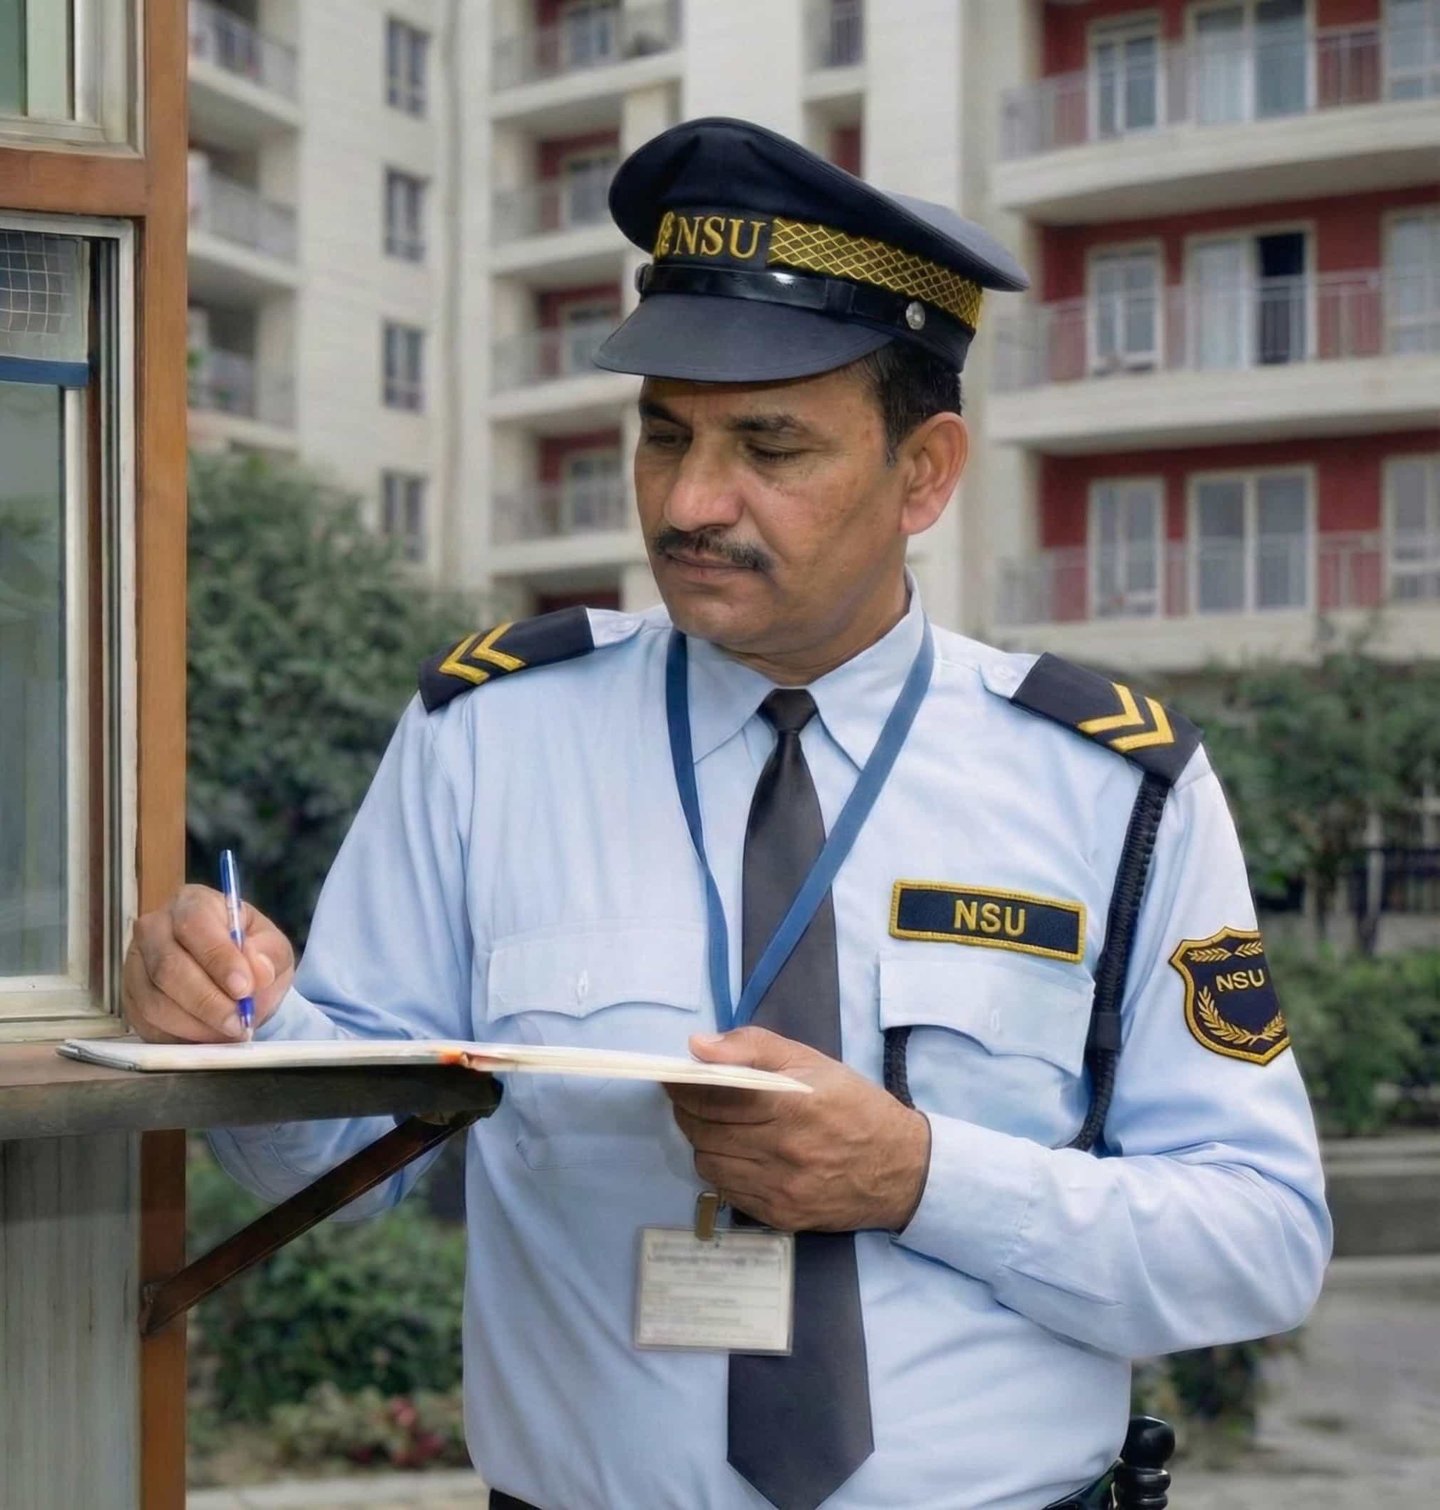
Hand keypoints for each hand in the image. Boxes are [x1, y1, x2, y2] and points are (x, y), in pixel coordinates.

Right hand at [123, 884, 294, 1041]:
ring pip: (154, 1001)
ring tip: (229, 1033)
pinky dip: (180, 1036)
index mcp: (192, 903)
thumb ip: (268, 954)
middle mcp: (154, 928)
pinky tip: (208, 1037)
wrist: (232, 975)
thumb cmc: (251, 952)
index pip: (195, 924)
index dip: (218, 958)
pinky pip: (146, 1024)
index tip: (244, 988)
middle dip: (207, 1001)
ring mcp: (135, 964)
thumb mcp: (272, 946)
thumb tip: (257, 972)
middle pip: (168, 966)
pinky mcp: (130, 998)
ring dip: (195, 1024)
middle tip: (238, 1022)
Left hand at [666, 1027, 930, 1232]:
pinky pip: (727, 1191)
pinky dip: (723, 1169)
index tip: (674, 1076)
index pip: (711, 1095)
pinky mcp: (779, 1215)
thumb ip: (753, 1046)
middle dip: (687, 1111)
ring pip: (708, 1162)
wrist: (901, 1168)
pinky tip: (738, 1154)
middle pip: (702, 1130)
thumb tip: (698, 1046)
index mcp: (790, 1104)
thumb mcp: (811, 1061)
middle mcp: (782, 1149)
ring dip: (703, 1141)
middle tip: (691, 1098)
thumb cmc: (854, 1105)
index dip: (683, 1085)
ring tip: (717, 1126)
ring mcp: (780, 1187)